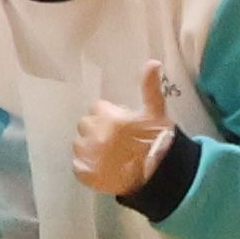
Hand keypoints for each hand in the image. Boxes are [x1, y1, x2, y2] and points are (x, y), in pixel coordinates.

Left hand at [77, 58, 184, 199]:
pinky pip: (78, 165)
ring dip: (90, 147)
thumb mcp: (156, 112)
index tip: (121, 124)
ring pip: (79, 144)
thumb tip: (152, 62)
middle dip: (98, 129)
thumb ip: (150, 87)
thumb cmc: (160, 141)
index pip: (97, 108)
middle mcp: (93, 134)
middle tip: (116, 140)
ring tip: (110, 155)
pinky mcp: (85, 173)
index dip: (109, 115)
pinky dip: (87, 166)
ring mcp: (87, 155)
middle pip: (86, 124)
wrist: (161, 176)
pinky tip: (103, 167)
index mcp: (108, 117)